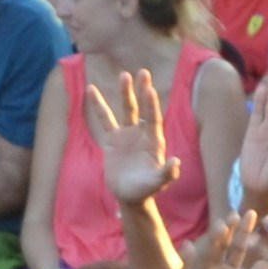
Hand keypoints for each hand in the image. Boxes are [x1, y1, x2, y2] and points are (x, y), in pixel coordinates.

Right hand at [87, 66, 178, 204]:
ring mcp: (127, 134)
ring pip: (126, 110)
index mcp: (154, 141)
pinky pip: (104, 119)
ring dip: (125, 93)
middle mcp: (142, 133)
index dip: (151, 105)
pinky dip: (98, 105)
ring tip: (124, 75)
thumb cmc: (146, 189)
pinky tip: (91, 89)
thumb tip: (176, 162)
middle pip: (142, 108)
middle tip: (143, 72)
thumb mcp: (157, 183)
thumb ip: (167, 174)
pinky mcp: (112, 139)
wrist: (130, 195)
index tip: (149, 89)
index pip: (154, 119)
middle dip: (142, 91)